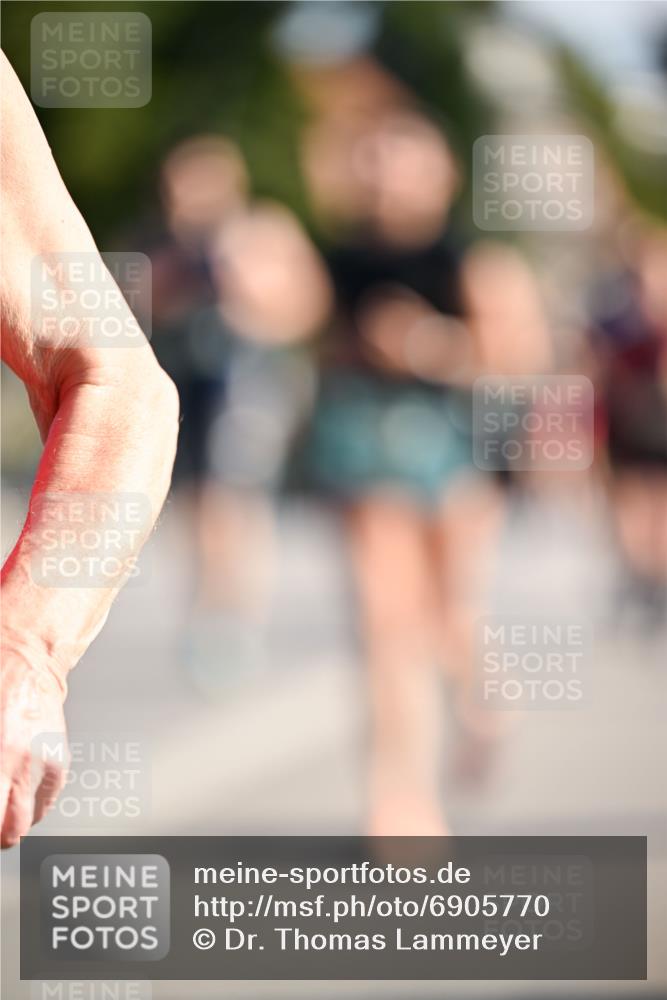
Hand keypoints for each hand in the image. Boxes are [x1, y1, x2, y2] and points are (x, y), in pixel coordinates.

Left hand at [0, 648, 68, 846]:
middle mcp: (24, 762)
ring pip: (26, 820)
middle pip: (11, 827)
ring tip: (5, 825)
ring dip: (12, 827)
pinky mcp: (59, 758)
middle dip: (0, 833)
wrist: (26, 656)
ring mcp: (44, 762)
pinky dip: (36, 806)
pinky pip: (48, 797)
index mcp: (3, 753)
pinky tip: (25, 805)